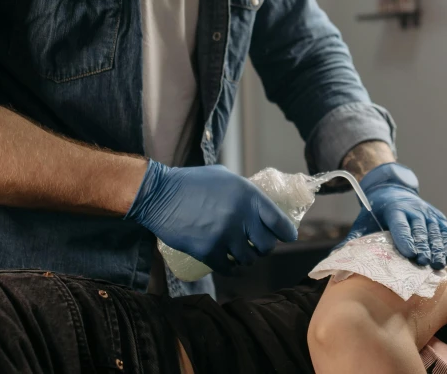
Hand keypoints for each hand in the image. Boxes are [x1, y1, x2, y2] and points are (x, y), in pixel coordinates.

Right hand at [124, 160, 297, 273]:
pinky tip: (229, 265)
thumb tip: (258, 205)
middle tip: (256, 245)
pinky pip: (229, 269)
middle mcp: (241, 216)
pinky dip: (231, 269)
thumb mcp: (224, 176)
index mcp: (248, 195)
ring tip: (239, 253)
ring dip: (246, 259)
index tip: (287, 237)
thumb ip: (244, 191)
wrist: (160, 195)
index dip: (286, 233)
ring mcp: (225, 235)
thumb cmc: (192, 182)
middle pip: (267, 246)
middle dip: (263, 247)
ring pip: (249, 260)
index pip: (279, 222)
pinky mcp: (209, 251)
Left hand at [334, 162, 446, 269]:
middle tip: (423, 263)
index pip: (399, 224)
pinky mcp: (436, 216)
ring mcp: (426, 211)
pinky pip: (444, 230)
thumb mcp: (363, 221)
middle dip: (422, 245)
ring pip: (434, 230)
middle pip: (419, 228)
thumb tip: (336, 256)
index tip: (409, 254)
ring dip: (436, 247)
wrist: (391, 189)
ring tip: (437, 264)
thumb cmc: (376, 212)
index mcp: (393, 209)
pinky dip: (446, 244)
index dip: (404, 239)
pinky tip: (446, 258)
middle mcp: (412, 208)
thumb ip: (352, 238)